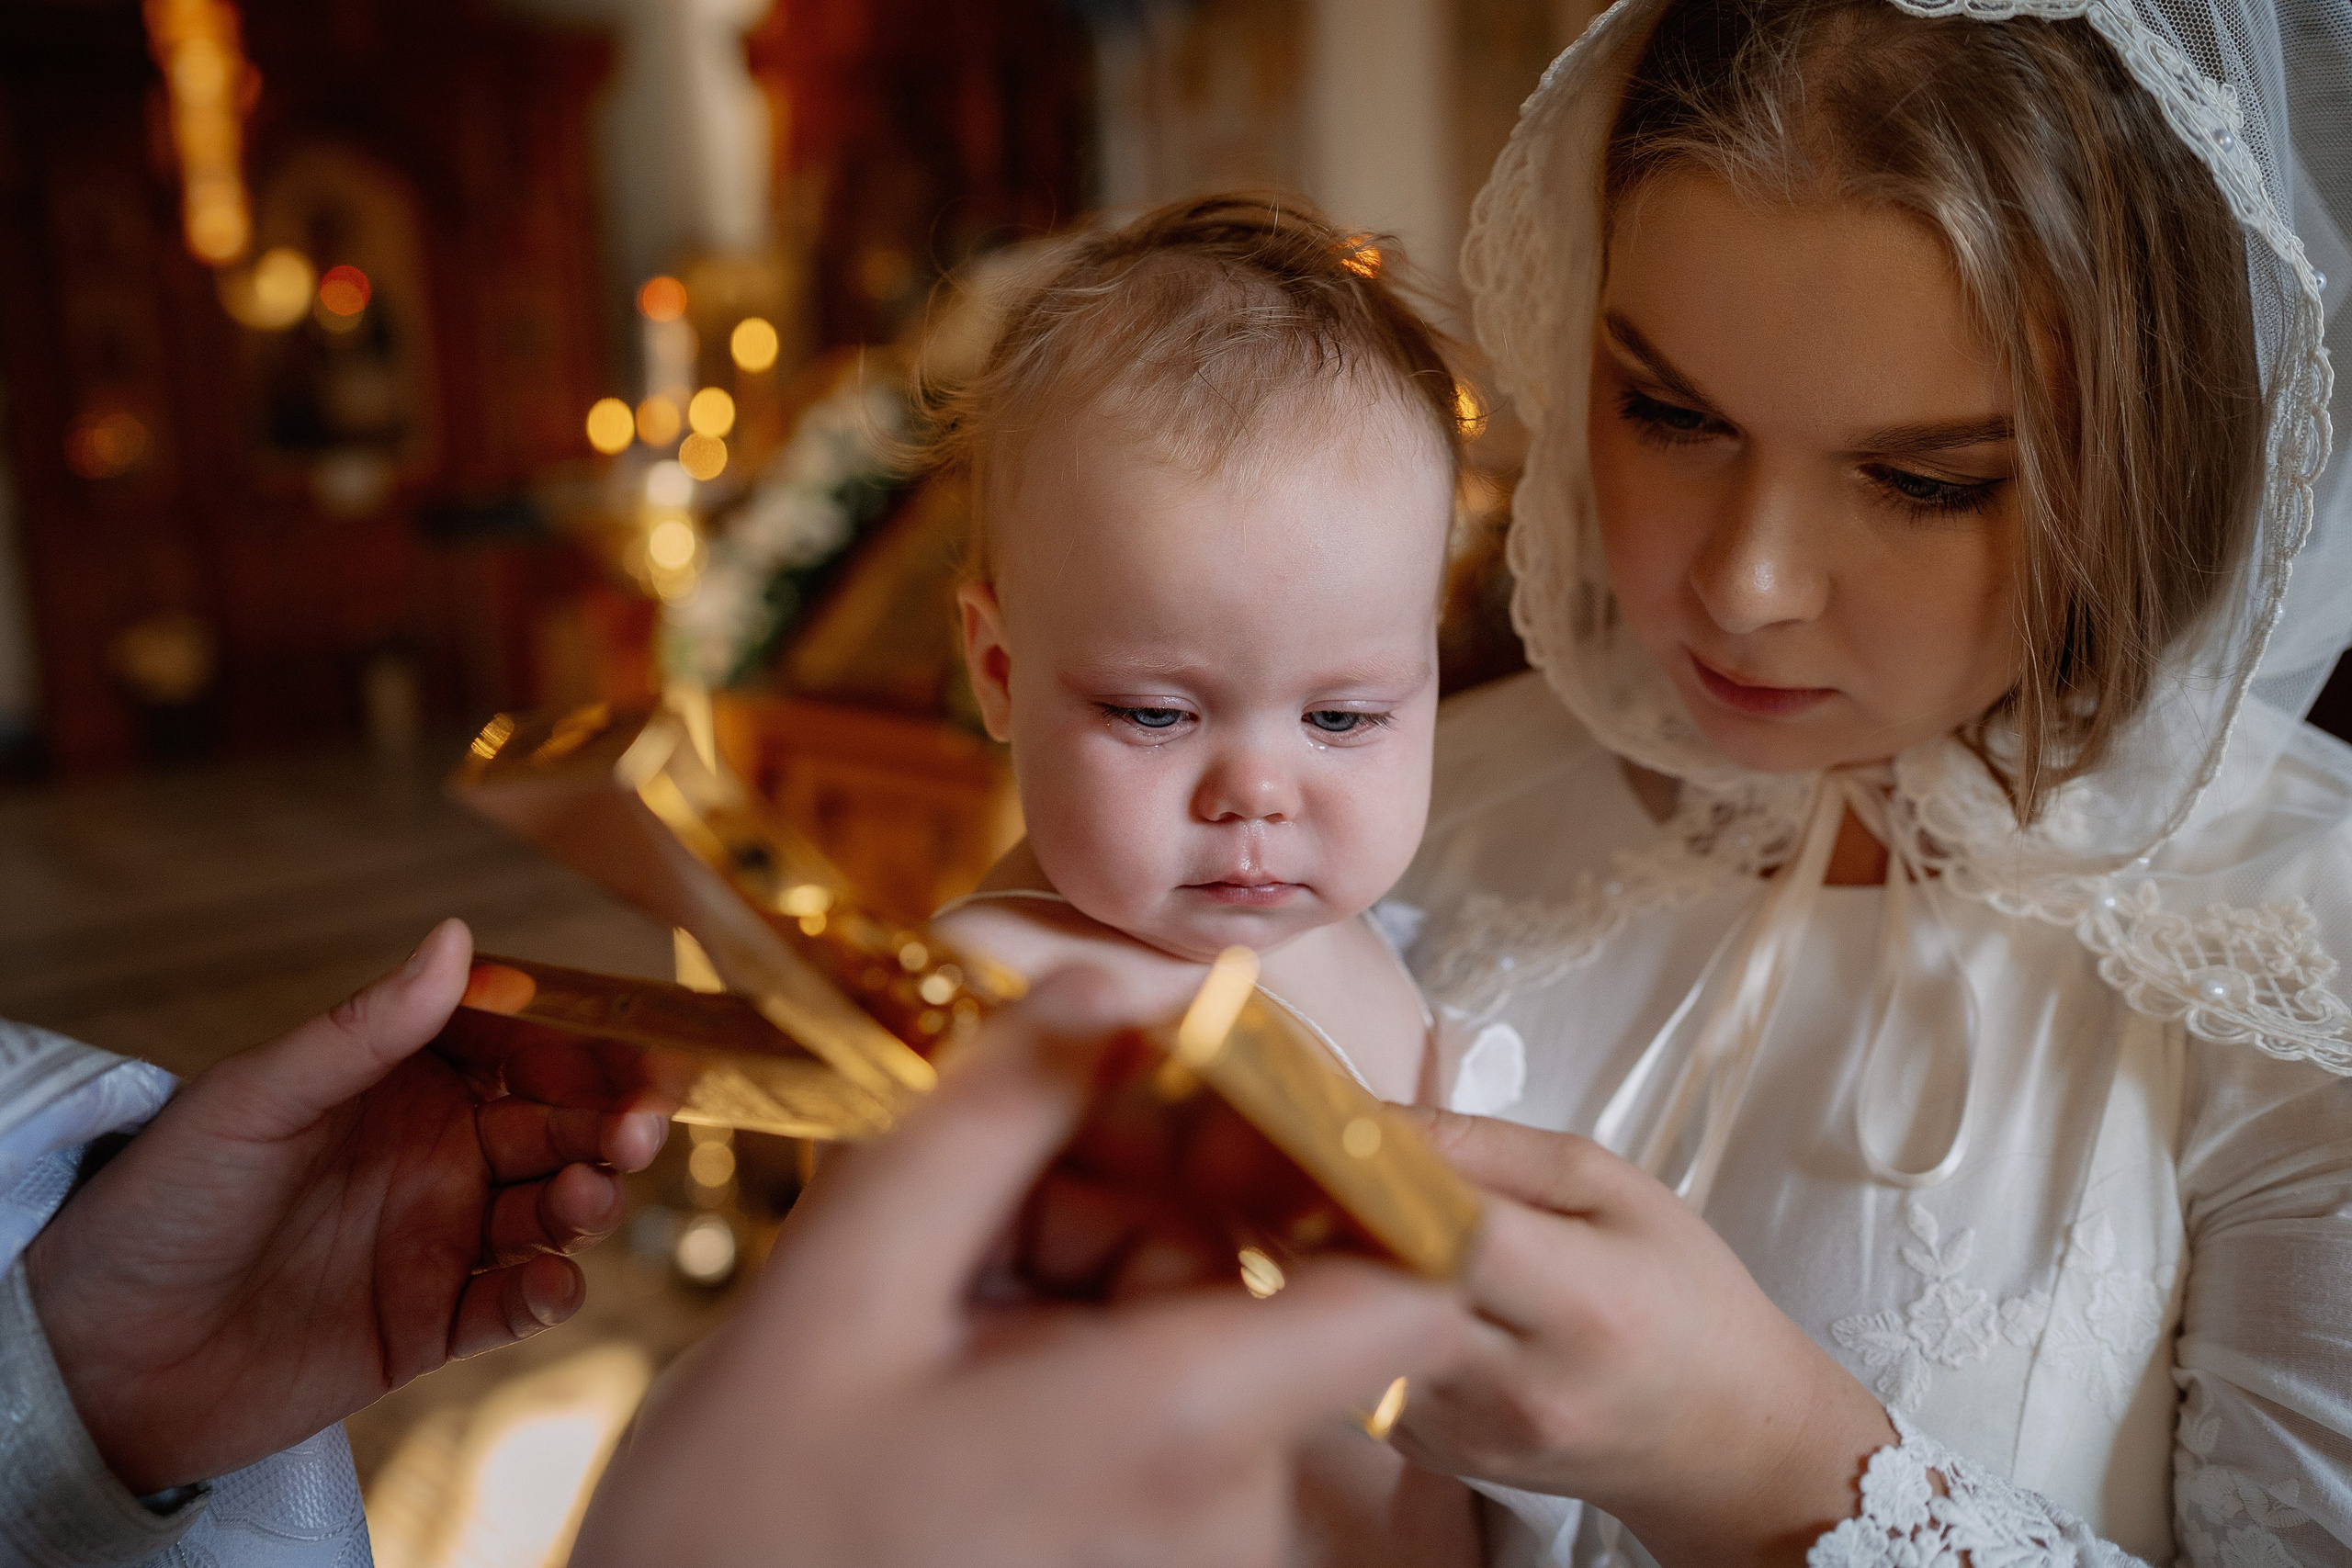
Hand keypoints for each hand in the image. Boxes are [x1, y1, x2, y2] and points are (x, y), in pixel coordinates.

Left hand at [23, 918, 666, 1493]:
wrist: (97, 1356)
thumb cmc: (158, 1205)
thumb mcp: (257, 1099)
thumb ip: (365, 1030)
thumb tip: (456, 936)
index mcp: (398, 1085)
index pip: (516, 1049)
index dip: (577, 1047)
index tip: (622, 1050)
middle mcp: (433, 1157)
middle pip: (555, 1128)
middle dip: (610, 1121)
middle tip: (640, 1125)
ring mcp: (436, 1240)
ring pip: (551, 1211)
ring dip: (589, 1201)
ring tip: (586, 1199)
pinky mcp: (429, 1326)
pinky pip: (512, 1306)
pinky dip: (549, 1293)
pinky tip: (554, 1282)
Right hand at [574, 970, 1466, 1567]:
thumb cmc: (741, 1528)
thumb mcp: (841, 1286)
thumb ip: (992, 1118)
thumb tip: (1104, 987)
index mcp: (1183, 1427)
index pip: (1412, 1278)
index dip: (1349, 1160)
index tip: (1220, 1090)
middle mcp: (1229, 1510)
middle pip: (1250, 1274)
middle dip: (1120, 1195)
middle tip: (963, 1199)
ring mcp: (1198, 1555)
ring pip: (1189, 1334)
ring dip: (1073, 1275)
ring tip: (924, 1307)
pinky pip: (1157, 1413)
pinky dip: (1066, 1354)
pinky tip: (944, 1368)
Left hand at [1388, 1110, 1894, 1567]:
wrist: (1727, 1437)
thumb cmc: (1683, 1299)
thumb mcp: (1612, 1188)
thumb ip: (1489, 1147)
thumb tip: (1378, 1121)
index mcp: (1580, 1303)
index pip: (1445, 1232)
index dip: (1383, 1175)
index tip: (1349, 1135)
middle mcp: (1521, 1386)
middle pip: (1382, 1288)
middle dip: (1344, 1222)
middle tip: (1331, 1175)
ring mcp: (1474, 1434)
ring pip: (1359, 1334)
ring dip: (1348, 1276)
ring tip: (1368, 1232)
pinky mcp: (1439, 1458)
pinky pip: (1367, 1377)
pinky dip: (1367, 1329)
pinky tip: (1404, 1297)